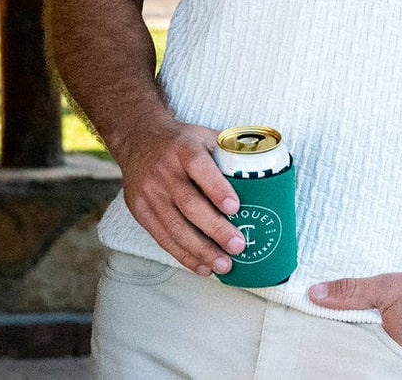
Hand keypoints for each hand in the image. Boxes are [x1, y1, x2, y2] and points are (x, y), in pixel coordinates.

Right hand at [113, 119, 245, 277]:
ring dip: (202, 250)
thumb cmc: (179, 141)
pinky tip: (203, 265)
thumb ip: (227, 153)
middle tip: (238, 246)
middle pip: (189, 204)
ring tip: (224, 264)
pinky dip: (184, 255)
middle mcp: (164, 170)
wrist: (138, 139)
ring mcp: (150, 192)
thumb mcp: (202, 135)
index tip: (235, 208)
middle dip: (215, 229)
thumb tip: (263, 174)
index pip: (199, 167)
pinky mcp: (140, 210)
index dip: (217, 189)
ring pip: (176, 227)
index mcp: (183, 148)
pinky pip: (162, 237)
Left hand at [308, 270, 401, 372]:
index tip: (349, 359)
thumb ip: (350, 293)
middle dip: (377, 362)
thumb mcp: (386, 290)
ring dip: (400, 361)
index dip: (356, 365)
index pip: (363, 371)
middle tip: (382, 345)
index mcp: (391, 363)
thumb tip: (316, 295)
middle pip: (383, 371)